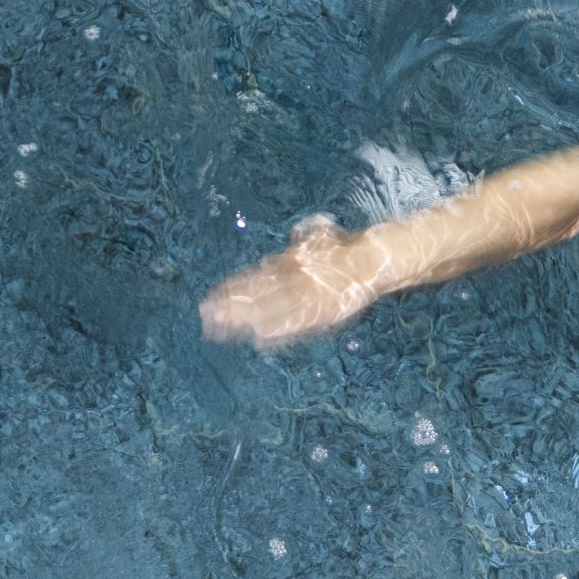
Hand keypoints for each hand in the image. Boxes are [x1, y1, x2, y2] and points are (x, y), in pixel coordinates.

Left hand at [199, 214, 383, 350]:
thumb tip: (278, 250)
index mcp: (291, 262)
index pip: (256, 277)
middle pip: (257, 295)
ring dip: (246, 320)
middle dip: (232, 306)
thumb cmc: (340, 248)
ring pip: (271, 310)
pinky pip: (296, 324)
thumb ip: (297, 247)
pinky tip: (260, 340)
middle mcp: (294, 279)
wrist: (372, 259)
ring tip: (222, 330)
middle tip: (206, 315)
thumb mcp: (315, 238)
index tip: (212, 295)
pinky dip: (278, 332)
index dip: (234, 287)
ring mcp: (307, 297)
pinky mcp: (321, 313)